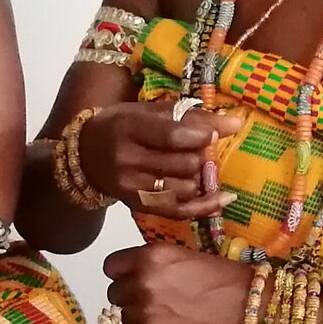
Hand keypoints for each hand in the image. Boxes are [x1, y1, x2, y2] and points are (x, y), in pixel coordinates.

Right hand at [81, 100, 239, 219]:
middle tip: (205, 150)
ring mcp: (132, 187)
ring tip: (200, 167)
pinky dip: (205, 205)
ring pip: (185, 188)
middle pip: (183, 164)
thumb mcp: (149, 112)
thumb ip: (191, 116)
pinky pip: (179, 211)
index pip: (172, 136)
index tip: (214, 133)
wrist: (87, 155)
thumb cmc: (123, 126)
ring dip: (202, 178)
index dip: (200, 136)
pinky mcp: (139, 206)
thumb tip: (235, 123)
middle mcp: (127, 160)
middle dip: (202, 157)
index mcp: (128, 128)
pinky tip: (224, 197)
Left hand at [103, 242, 250, 323]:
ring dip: (135, 320)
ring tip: (160, 320)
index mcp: (151, 256)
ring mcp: (146, 311)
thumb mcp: (185, 257)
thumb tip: (136, 276)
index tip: (133, 281)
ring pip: (121, 318)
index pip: (112, 266)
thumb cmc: (226, 280)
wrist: (250, 308)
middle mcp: (143, 281)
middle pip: (114, 293)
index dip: (122, 275)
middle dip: (129, 298)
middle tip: (152, 303)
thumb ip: (157, 265)